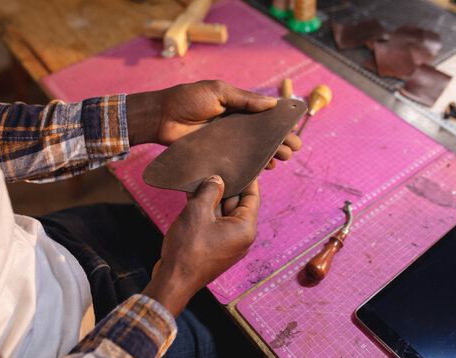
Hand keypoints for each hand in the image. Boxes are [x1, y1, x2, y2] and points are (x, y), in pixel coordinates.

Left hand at [126, 80, 300, 166]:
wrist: (161, 117)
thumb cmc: (188, 99)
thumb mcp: (219, 91)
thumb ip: (244, 99)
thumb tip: (272, 102)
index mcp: (237, 108)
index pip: (263, 115)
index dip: (279, 122)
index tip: (294, 127)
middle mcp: (234, 126)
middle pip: (262, 136)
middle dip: (280, 141)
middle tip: (293, 148)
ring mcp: (227, 143)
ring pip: (253, 150)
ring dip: (270, 154)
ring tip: (283, 158)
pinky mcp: (217, 156)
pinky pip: (238, 162)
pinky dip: (252, 166)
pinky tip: (264, 168)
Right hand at [142, 175, 259, 316]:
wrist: (173, 280)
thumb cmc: (188, 249)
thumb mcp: (198, 211)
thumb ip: (210, 191)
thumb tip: (217, 180)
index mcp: (245, 228)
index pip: (253, 197)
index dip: (249, 179)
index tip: (244, 164)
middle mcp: (240, 236)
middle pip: (237, 204)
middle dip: (226, 186)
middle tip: (218, 166)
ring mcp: (227, 243)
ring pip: (222, 212)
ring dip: (213, 197)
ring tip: (202, 178)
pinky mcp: (213, 247)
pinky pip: (213, 222)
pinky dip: (205, 210)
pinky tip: (193, 194)